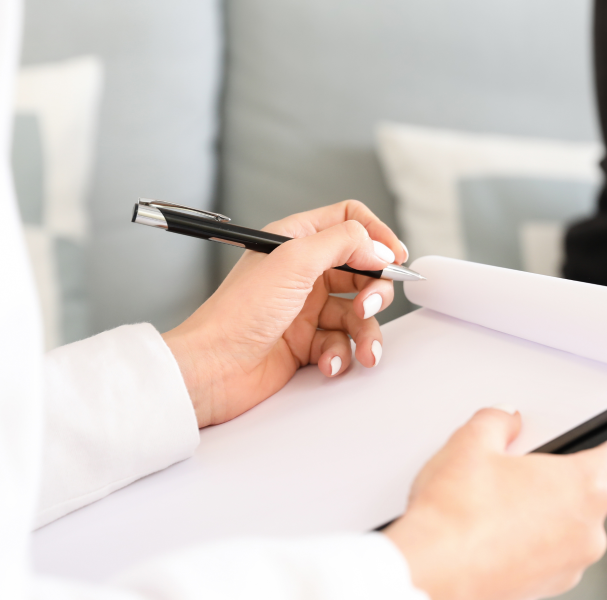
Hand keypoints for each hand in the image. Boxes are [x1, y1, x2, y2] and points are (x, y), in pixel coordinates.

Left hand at [163, 200, 408, 427]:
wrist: (211, 370)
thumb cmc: (239, 313)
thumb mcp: (294, 262)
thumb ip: (343, 243)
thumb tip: (379, 247)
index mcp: (296, 241)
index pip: (349, 221)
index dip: (376, 236)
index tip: (395, 258)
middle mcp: (303, 272)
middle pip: (363, 270)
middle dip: (375, 291)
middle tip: (368, 308)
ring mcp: (306, 309)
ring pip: (359, 313)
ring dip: (366, 334)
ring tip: (363, 352)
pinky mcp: (307, 343)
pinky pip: (342, 344)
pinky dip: (341, 356)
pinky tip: (325, 364)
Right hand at [384, 408, 606, 599]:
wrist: (433, 575)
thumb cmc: (457, 518)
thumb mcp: (471, 443)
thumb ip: (497, 421)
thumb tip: (504, 420)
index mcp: (588, 486)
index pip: (602, 449)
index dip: (578, 438)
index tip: (559, 437)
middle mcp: (591, 530)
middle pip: (584, 489)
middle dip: (553, 477)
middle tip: (514, 468)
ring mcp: (572, 565)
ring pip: (565, 526)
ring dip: (541, 514)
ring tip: (495, 504)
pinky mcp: (548, 588)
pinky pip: (547, 554)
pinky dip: (528, 544)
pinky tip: (492, 533)